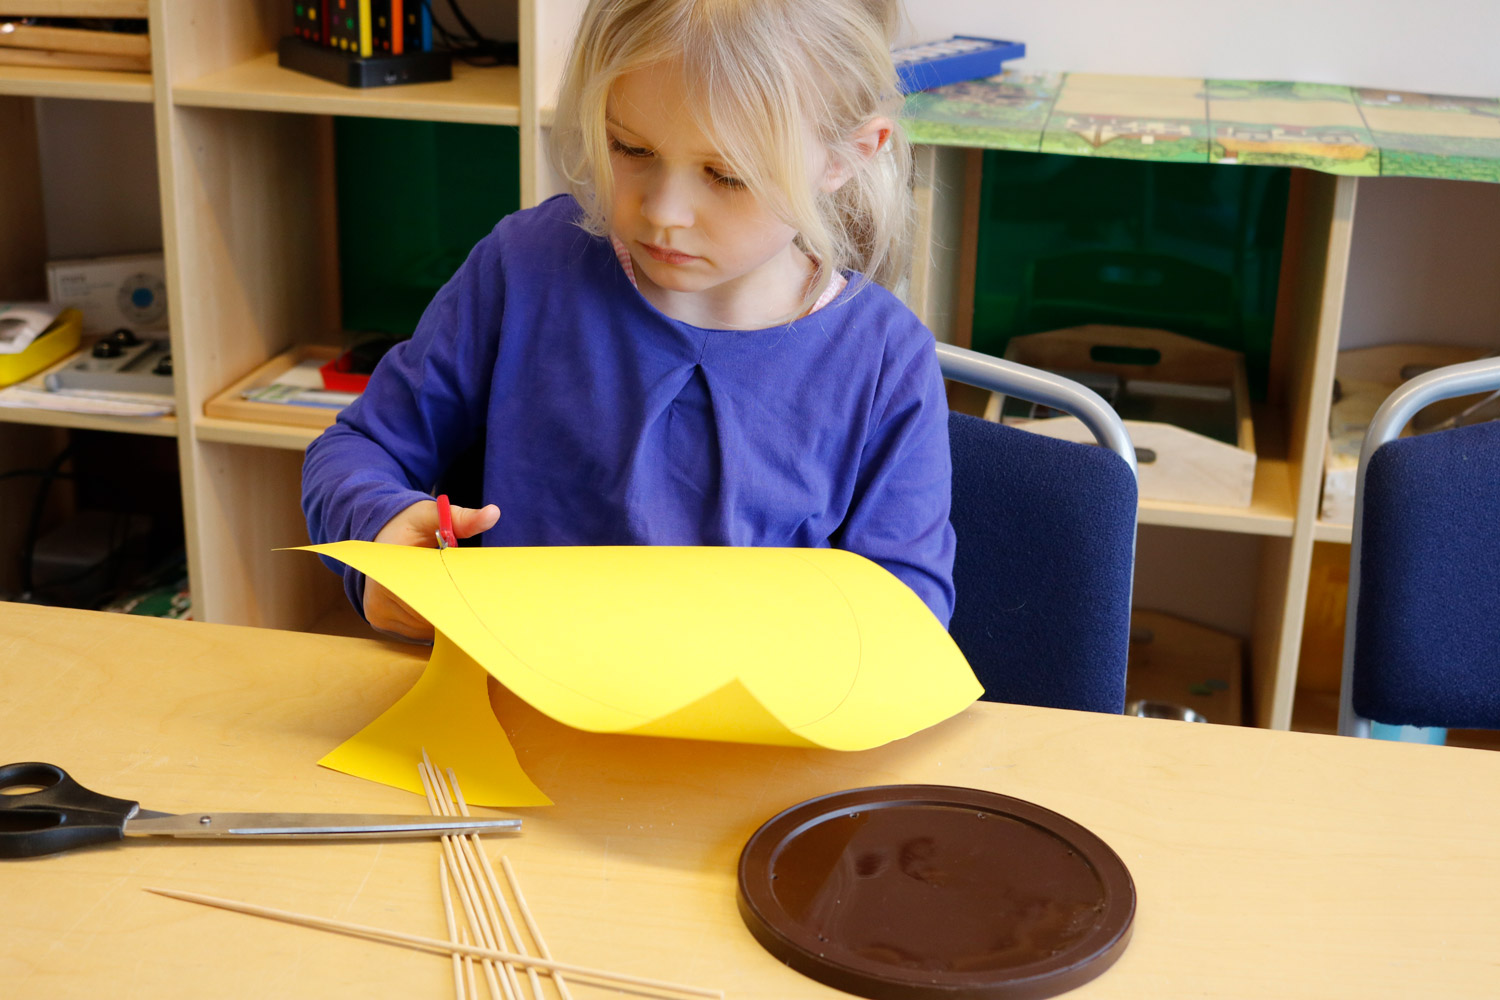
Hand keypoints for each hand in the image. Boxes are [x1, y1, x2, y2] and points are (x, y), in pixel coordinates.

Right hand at [362, 499, 499, 640]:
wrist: (379, 535)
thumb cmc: (407, 525)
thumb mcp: (431, 516)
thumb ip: (460, 518)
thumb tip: (493, 513)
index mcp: (386, 574)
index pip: (429, 599)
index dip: (456, 600)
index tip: (478, 597)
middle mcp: (376, 600)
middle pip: (427, 618)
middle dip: (454, 611)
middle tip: (479, 603)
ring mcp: (378, 615)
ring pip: (423, 629)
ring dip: (444, 619)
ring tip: (461, 603)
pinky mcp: (383, 623)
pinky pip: (416, 632)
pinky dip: (434, 624)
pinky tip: (447, 610)